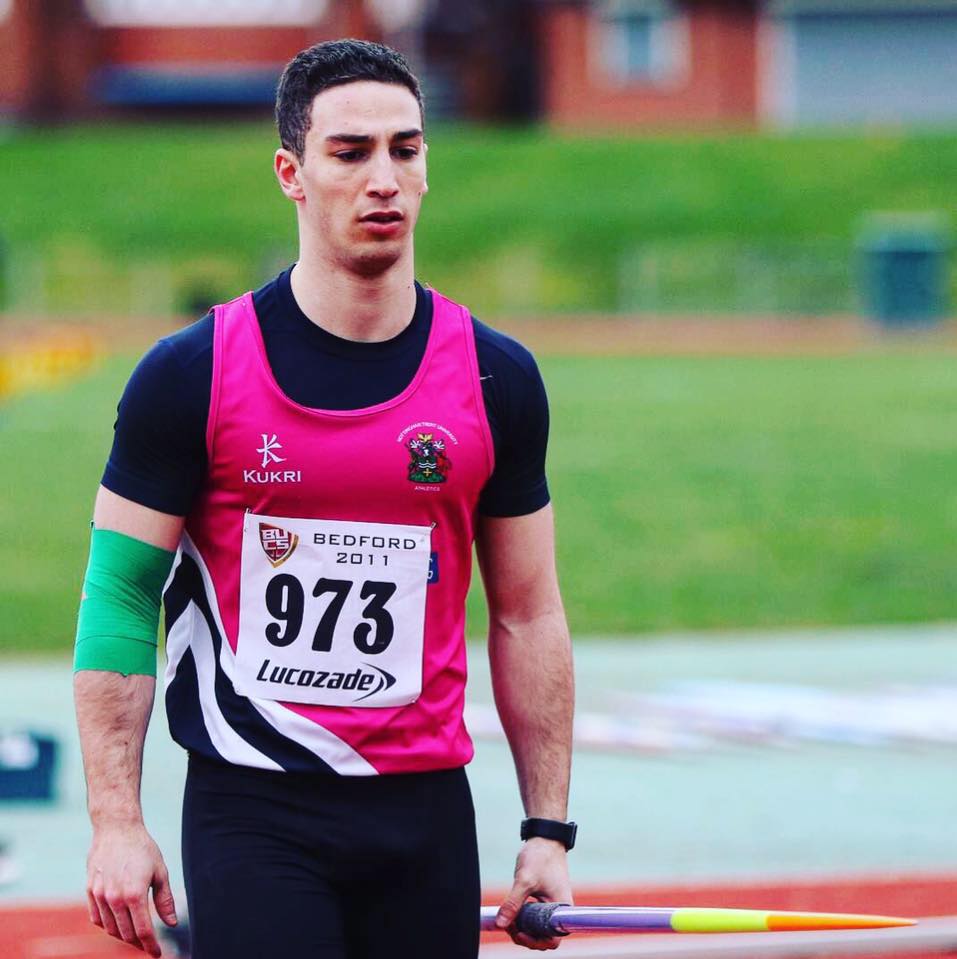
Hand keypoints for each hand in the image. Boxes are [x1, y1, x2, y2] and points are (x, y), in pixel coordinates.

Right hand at [86, 822, 177, 957]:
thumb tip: (172, 923)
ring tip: (135, 935)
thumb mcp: (160, 872)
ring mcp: (100, 896)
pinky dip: (107, 926)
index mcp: (135, 894)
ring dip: (123, 936)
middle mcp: (115, 899)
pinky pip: (97, 919)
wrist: (116, 829)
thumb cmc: (143, 848)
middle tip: (147, 945)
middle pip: (125, 934)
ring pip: (110, 929)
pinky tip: (117, 923)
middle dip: (138, 944)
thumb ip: (165, 900)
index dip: (151, 946)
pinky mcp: (90, 891)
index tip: (157, 954)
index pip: (143, 931)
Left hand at [496, 838, 572, 950]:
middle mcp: (559, 911)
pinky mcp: (545, 901)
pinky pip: (534, 917)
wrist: (545, 838)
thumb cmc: (540, 856)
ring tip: (507, 918)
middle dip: (524, 935)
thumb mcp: (524, 880)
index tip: (518, 932)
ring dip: (522, 927)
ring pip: (537, 928)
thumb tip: (500, 924)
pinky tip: (511, 911)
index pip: (552, 940)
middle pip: (543, 937)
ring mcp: (552, 906)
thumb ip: (513, 902)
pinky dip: (523, 917)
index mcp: (561, 909)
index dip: (534, 942)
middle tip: (507, 924)